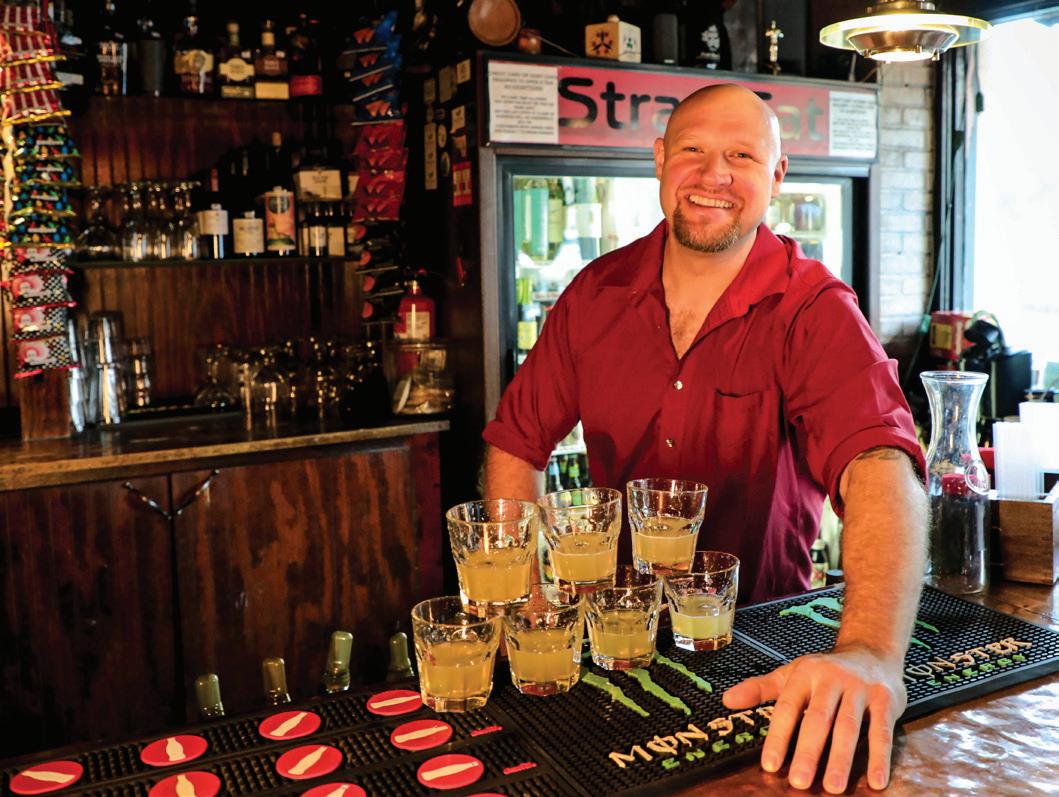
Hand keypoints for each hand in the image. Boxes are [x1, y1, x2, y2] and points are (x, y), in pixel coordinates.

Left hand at [722, 645, 906, 792]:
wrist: (871, 651)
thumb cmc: (825, 671)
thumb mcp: (791, 675)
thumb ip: (760, 689)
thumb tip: (727, 700)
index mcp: (805, 675)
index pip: (788, 708)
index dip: (778, 737)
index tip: (770, 765)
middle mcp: (832, 679)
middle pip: (819, 719)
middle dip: (808, 752)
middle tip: (798, 782)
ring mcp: (860, 688)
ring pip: (849, 727)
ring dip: (841, 759)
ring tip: (832, 787)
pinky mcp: (886, 699)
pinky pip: (881, 731)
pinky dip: (879, 757)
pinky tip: (875, 781)